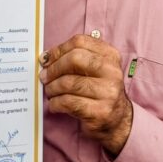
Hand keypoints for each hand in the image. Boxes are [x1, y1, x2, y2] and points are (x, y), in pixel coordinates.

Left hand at [39, 34, 131, 155]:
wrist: (118, 119)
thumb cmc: (99, 90)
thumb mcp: (95, 68)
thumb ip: (75, 58)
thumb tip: (46, 57)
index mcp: (110, 55)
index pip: (80, 42)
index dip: (59, 50)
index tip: (47, 59)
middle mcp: (112, 71)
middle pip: (74, 59)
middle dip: (54, 68)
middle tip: (44, 77)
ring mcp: (108, 92)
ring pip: (69, 82)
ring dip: (52, 88)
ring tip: (50, 91)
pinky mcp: (100, 111)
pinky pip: (69, 102)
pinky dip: (56, 103)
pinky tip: (55, 104)